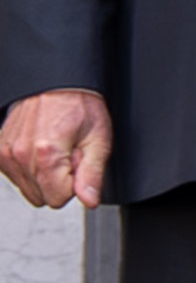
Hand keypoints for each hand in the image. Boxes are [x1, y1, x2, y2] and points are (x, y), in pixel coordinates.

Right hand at [0, 88, 111, 212]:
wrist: (56, 82)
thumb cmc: (79, 105)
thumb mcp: (99, 139)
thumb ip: (93, 175)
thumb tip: (88, 200)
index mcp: (46, 153)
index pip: (58, 199)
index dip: (74, 184)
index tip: (78, 161)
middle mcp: (20, 154)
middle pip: (41, 197)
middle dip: (58, 181)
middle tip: (69, 154)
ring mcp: (6, 153)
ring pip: (28, 189)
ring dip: (43, 175)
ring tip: (56, 149)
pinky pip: (16, 177)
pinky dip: (29, 168)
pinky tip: (40, 148)